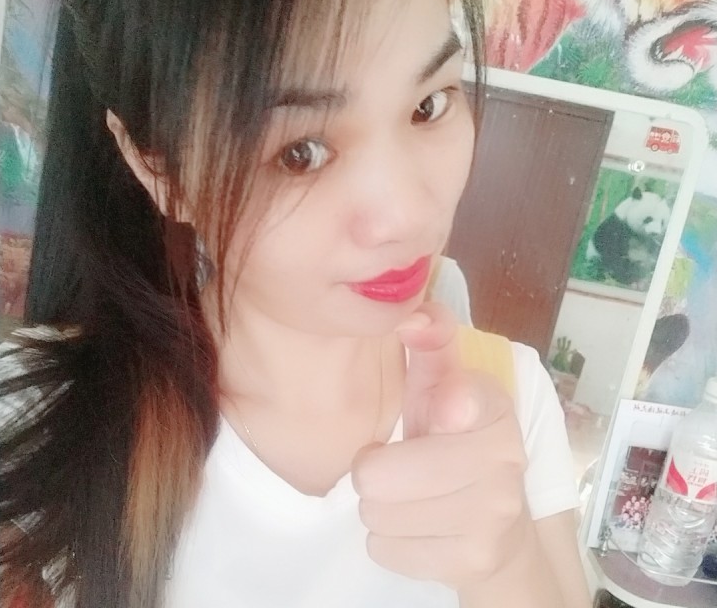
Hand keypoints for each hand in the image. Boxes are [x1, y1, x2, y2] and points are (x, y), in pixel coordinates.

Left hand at [352, 302, 529, 590]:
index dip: (439, 408)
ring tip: (407, 496)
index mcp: (494, 405)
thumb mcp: (440, 386)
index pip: (457, 398)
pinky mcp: (474, 561)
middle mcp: (504, 458)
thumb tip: (411, 315)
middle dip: (373, 472)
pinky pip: (385, 550)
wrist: (500, 529)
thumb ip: (428, 342)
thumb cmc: (453, 442)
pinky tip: (417, 528)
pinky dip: (390, 541)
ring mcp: (493, 515)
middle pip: (379, 477)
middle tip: (391, 466)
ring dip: (380, 508)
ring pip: (377, 515)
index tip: (441, 413)